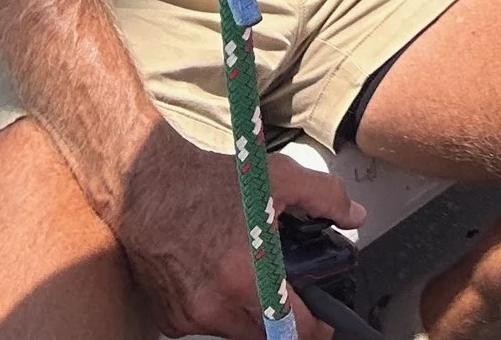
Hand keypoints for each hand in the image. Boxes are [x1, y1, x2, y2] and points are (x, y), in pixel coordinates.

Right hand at [112, 125, 365, 339]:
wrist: (145, 186)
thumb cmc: (208, 182)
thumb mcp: (277, 177)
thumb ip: (325, 196)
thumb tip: (355, 215)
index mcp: (249, 277)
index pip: (295, 328)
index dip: (317, 327)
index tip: (325, 321)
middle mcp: (218, 305)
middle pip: (267, 335)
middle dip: (284, 320)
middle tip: (292, 296)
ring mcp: (191, 316)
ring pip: (236, 333)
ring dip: (251, 316)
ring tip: (252, 280)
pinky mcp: (170, 319)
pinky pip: (207, 326)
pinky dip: (219, 311)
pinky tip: (219, 279)